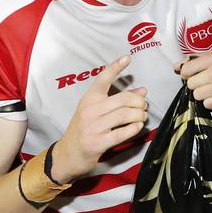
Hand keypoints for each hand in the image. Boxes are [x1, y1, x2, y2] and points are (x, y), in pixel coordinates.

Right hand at [51, 56, 146, 182]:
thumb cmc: (84, 129)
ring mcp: (92, 127)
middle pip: (123, 99)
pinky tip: (137, 127)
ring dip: (139, 115)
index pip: (102, 79)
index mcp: (88, 99)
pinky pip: (122, 133)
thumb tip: (143, 90)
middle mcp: (89, 111)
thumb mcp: (96, 111)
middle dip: (139, 101)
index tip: (127, 58)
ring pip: (125, 115)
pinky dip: (134, 128)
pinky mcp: (97, 143)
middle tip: (144, 105)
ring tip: (142, 116)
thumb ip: (118, 100)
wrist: (67, 155)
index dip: (115, 67)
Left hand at [179, 51, 211, 108]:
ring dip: (203, 94)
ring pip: (197, 95)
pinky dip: (210, 102)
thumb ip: (195, 60)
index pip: (186, 70)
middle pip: (190, 84)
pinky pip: (207, 104)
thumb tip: (176, 66)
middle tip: (206, 82)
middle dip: (196, 84)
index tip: (194, 74)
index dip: (187, 74)